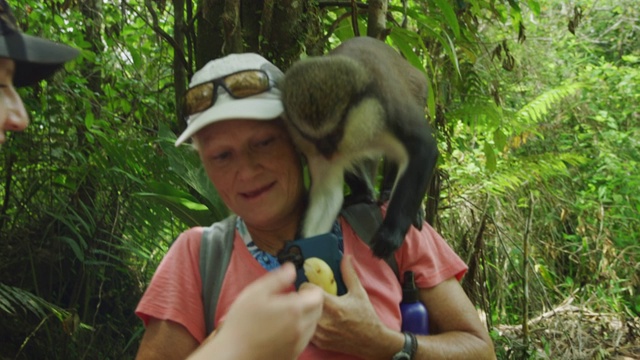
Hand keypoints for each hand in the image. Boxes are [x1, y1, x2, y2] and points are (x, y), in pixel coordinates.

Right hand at [189, 262, 323, 359]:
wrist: (233, 354)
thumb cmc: (241, 323)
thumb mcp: (255, 292)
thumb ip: (277, 278)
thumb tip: (291, 269)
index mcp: (294, 309)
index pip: (318, 296)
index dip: (312, 289)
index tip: (302, 289)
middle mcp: (301, 328)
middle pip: (318, 311)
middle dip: (311, 302)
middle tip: (296, 299)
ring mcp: (298, 344)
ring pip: (312, 326)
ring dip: (306, 317)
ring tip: (288, 314)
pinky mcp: (293, 355)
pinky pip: (304, 340)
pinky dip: (299, 332)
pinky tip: (283, 330)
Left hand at [303, 255, 388, 355]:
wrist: (372, 341)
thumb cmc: (366, 317)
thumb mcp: (358, 292)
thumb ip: (349, 274)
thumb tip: (346, 258)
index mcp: (332, 305)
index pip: (305, 290)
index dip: (307, 286)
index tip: (312, 286)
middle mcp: (324, 320)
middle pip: (300, 303)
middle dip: (304, 298)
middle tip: (311, 297)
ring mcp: (320, 333)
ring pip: (302, 317)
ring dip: (305, 312)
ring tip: (314, 309)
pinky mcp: (319, 342)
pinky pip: (306, 329)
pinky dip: (309, 324)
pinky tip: (318, 321)